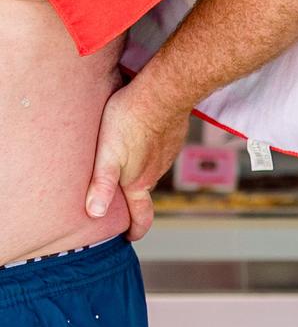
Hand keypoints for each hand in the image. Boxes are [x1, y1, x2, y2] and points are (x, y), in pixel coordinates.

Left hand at [86, 81, 189, 241]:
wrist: (165, 89)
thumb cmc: (130, 119)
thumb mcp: (107, 154)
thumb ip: (102, 185)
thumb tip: (95, 214)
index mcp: (139, 181)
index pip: (143, 215)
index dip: (136, 229)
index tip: (130, 236)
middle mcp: (157, 171)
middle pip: (143, 190)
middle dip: (131, 195)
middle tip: (115, 192)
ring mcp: (168, 153)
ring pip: (151, 168)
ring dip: (139, 169)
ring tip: (123, 159)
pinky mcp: (173, 135)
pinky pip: (159, 150)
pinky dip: (149, 149)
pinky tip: (138, 136)